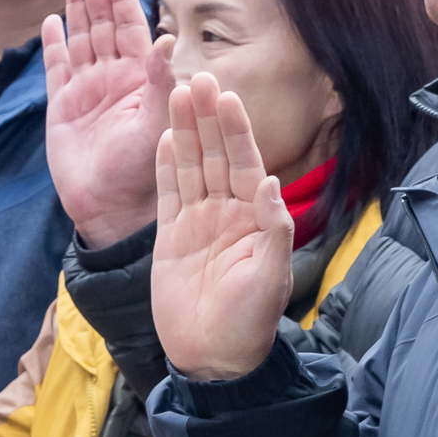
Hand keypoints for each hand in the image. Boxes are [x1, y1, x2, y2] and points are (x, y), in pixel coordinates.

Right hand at [42, 0, 174, 246]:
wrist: (109, 207)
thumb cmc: (142, 171)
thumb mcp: (158, 123)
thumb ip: (160, 82)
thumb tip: (169, 40)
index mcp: (140, 79)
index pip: (131, 28)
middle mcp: (114, 79)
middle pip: (102, 24)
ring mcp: (87, 91)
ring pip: (80, 38)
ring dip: (76, 7)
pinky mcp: (62, 107)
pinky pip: (57, 68)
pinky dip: (54, 44)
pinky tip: (52, 20)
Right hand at [150, 74, 293, 380]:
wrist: (212, 359)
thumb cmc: (249, 323)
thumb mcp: (269, 278)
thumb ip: (273, 230)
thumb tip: (270, 183)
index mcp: (255, 218)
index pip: (245, 164)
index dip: (236, 130)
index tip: (227, 96)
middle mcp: (227, 213)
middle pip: (216, 155)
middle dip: (209, 118)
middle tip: (199, 78)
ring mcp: (198, 222)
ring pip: (190, 167)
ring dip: (185, 131)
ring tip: (177, 93)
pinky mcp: (171, 237)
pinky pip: (167, 193)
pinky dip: (165, 166)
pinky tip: (163, 137)